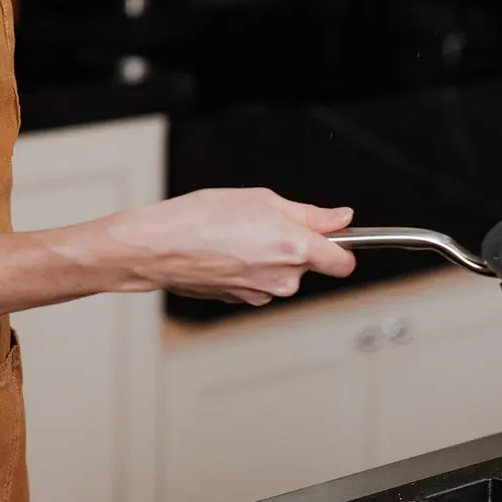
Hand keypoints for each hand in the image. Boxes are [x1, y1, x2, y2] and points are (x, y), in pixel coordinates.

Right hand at [103, 188, 355, 305]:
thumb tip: (341, 218)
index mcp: (295, 248)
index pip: (344, 263)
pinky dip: (252, 268)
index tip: (335, 238)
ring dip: (272, 257)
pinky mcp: (244, 301)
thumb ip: (310, 214)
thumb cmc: (201, 218)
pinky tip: (228, 252)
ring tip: (240, 236)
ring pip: (284, 274)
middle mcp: (284, 277)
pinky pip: (261, 282)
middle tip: (265, 224)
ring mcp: (264, 293)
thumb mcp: (263, 200)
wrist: (157, 247)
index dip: (342, 249)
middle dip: (297, 246)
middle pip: (310, 265)